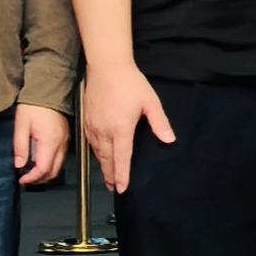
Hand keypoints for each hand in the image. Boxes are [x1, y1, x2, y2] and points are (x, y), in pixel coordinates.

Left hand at [12, 101, 69, 184]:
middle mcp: (61, 144)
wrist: (48, 90)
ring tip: (30, 173)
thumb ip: (20, 146)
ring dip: (45, 174)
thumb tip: (19, 165)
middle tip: (25, 179)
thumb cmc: (34, 105)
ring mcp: (65, 141)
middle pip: (53, 172)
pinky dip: (50, 165)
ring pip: (58, 167)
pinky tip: (39, 162)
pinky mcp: (65, 138)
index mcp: (50, 141)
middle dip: (39, 179)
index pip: (43, 169)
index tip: (21, 180)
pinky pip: (59, 158)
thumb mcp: (21, 124)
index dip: (32, 178)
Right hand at [84, 61, 174, 193]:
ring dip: (103, 166)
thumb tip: (169, 140)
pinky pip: (91, 143)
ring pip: (98, 153)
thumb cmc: (131, 83)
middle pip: (107, 159)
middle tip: (114, 188)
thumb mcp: (150, 102)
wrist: (106, 66)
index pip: (122, 158)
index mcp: (121, 128)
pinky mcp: (86, 120)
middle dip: (111, 176)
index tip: (122, 188)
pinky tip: (100, 157)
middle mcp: (104, 131)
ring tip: (108, 178)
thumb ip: (160, 123)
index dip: (122, 175)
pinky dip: (96, 153)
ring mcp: (93, 126)